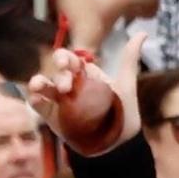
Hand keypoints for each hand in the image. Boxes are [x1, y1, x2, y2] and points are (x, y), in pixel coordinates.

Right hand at [27, 33, 144, 155]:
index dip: (66, 58)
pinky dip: (35, 101)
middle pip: (57, 72)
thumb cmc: (121, 113)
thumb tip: (143, 32)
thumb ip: (129, 59)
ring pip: (44, 86)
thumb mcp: (126, 85)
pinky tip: (35, 99)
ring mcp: (60, 101)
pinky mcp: (52, 117)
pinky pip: (40, 106)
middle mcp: (71, 85)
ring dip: (38, 83)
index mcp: (86, 74)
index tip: (67, 64)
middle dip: (57, 74)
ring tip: (37, 86)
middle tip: (65, 86)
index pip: (72, 60)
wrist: (115, 144)